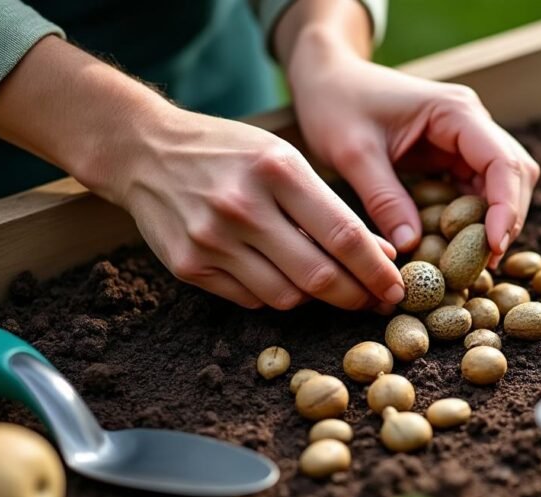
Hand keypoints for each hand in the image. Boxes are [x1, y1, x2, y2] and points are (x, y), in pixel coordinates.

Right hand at [92, 108, 404, 310]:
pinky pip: (251, 300)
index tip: (396, 288)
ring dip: (317, 300)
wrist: (145, 151)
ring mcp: (211, 239)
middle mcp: (242, 206)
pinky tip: (283, 278)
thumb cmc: (231, 154)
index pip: (344, 235)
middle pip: (319, 276)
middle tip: (374, 302)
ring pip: (287, 297)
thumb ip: (332, 209)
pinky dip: (276, 295)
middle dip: (356, 296)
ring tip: (331, 287)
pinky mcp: (188, 266)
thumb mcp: (286, 161)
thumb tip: (381, 255)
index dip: (377, 271)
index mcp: (277, 170)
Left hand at [284, 31, 539, 262]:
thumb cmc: (336, 105)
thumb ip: (383, 199)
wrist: (327, 81)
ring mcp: (465, 141)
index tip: (493, 247)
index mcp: (456, 112)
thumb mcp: (353, 154)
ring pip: (501, 186)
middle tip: (486, 263)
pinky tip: (453, 245)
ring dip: (492, 222)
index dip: (506, 206)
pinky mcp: (452, 158)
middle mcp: (471, 123)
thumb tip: (412, 246)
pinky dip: (471, 220)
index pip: (502, 161)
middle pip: (514, 175)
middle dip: (506, 219)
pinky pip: (475, 192)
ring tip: (471, 262)